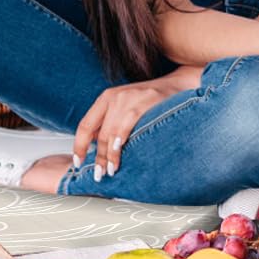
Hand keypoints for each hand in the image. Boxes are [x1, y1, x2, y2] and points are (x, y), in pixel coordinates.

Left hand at [72, 65, 203, 180]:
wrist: (179, 84)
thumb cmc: (152, 100)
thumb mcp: (125, 106)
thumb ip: (110, 122)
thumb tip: (94, 147)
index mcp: (106, 98)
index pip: (85, 125)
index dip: (79, 146)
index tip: (78, 162)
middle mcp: (114, 96)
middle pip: (99, 133)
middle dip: (98, 157)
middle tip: (99, 173)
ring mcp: (129, 98)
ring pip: (111, 133)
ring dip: (109, 156)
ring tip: (111, 169)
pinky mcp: (144, 102)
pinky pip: (126, 127)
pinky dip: (120, 144)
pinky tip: (119, 155)